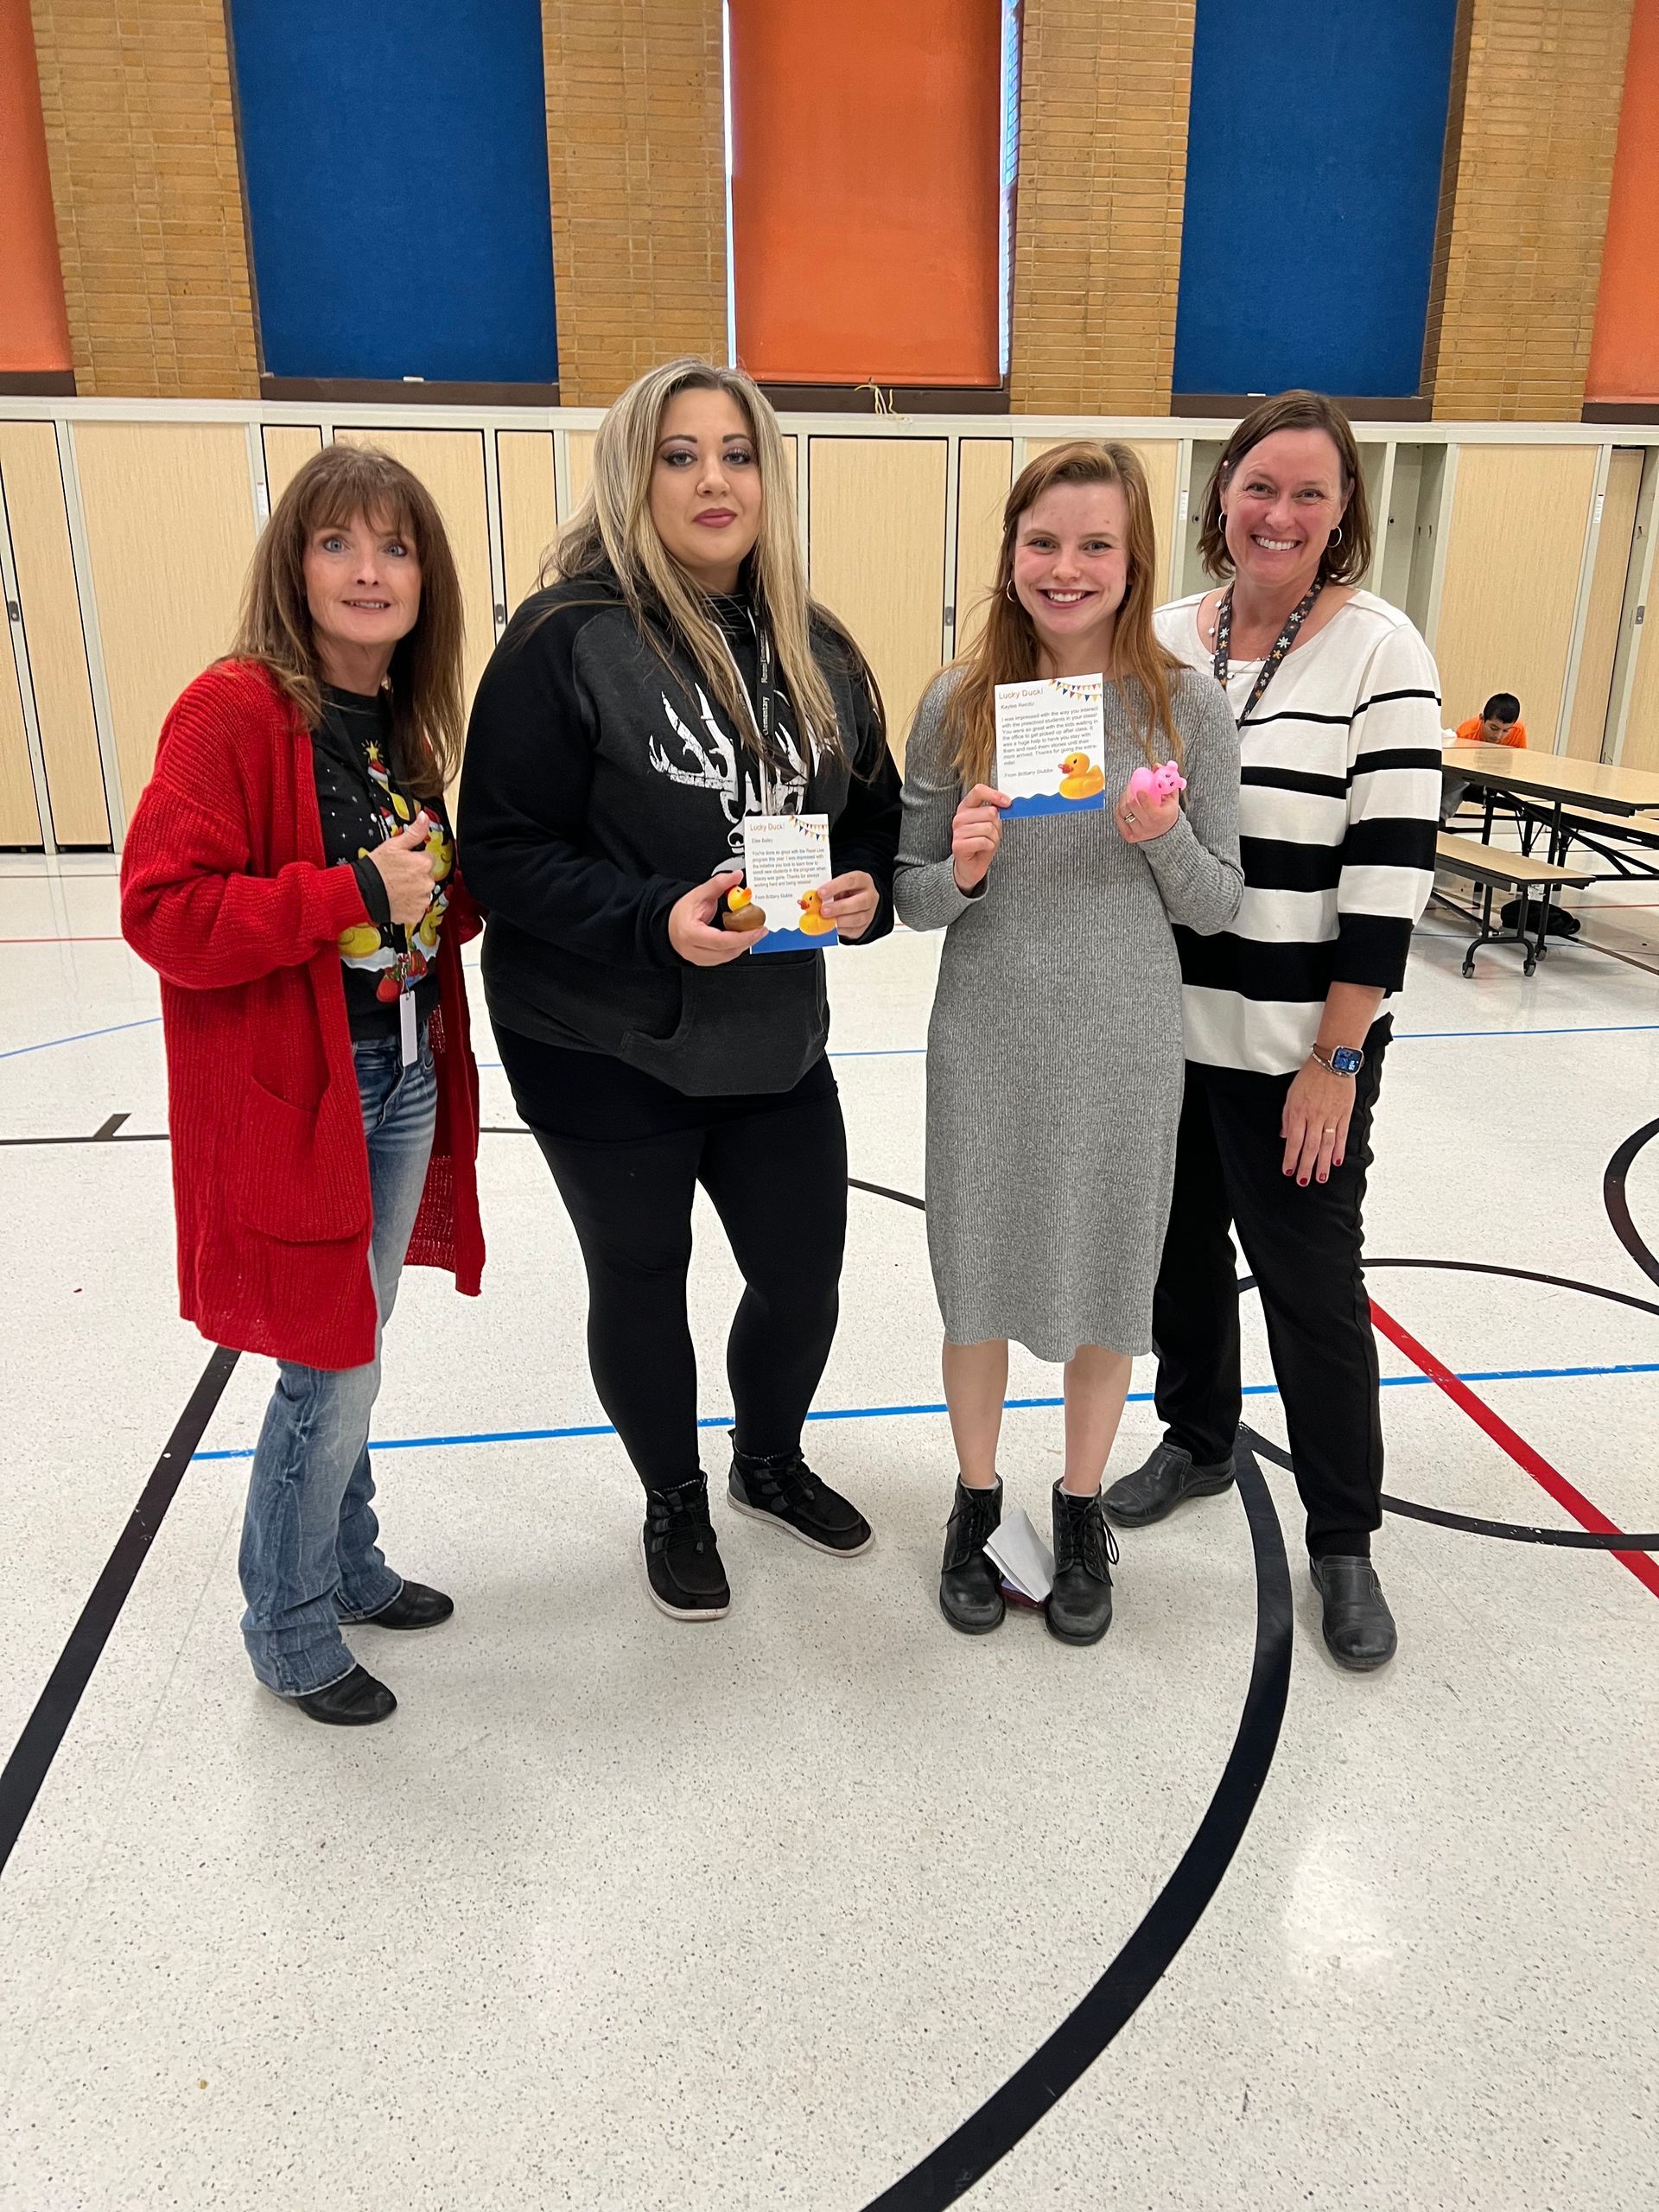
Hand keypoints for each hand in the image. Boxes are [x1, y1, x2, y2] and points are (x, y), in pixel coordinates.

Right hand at [369, 813, 436, 927]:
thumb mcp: (394, 845)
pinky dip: (410, 905)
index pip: (428, 858)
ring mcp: (422, 899)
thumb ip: (414, 832)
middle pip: (427, 876)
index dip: (415, 859)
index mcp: (424, 863)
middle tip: (398, 876)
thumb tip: (424, 818)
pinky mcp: (416, 914)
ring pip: (423, 892)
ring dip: (414, 890)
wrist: (363, 892)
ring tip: (397, 888)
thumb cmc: (376, 869)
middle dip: (415, 875)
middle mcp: (427, 882)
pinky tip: (398, 899)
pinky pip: (418, 908)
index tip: (404, 863)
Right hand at [669, 868, 766, 965]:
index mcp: (690, 933)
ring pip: (728, 956)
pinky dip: (735, 948)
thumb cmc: (681, 911)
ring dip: (743, 945)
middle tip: (761, 929)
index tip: (757, 929)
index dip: (743, 936)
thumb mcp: (699, 893)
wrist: (670, 923)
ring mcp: (699, 958)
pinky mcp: (705, 961)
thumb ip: (719, 884)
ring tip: (753, 931)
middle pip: (727, 951)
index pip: (721, 940)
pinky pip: (725, 957)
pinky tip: (741, 938)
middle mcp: (693, 949)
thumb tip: (736, 876)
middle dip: (748, 940)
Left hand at [817, 870, 878, 940]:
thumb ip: (828, 890)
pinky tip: (830, 927)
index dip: (835, 887)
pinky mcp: (864, 927)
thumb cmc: (845, 891)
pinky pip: (854, 930)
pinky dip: (841, 930)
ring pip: (858, 918)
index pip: (851, 881)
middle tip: (823, 910)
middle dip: (839, 907)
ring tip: (826, 920)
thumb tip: (811, 898)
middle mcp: (869, 896)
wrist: (856, 903)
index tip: (820, 893)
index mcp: (862, 880)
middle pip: (858, 902)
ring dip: (840, 920)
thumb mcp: (838, 885)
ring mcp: (869, 913)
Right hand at [951, 783, 1010, 891]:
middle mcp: (959, 817)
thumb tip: (1006, 803)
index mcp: (966, 807)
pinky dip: (989, 846)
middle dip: (997, 825)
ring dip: (994, 838)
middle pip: (989, 812)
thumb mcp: (991, 824)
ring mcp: (957, 831)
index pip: (978, 791)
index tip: (1007, 803)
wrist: (971, 865)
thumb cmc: (981, 843)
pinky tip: (983, 849)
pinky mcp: (958, 845)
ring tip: (987, 842)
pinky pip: (983, 841)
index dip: (995, 795)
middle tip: (992, 834)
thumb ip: (995, 812)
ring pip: (988, 828)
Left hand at [1115, 781, 1179, 843]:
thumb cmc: (1167, 811)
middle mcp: (1149, 827)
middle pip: (1132, 805)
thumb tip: (1157, 766)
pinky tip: (1125, 802)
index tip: (1139, 789)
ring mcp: (1138, 833)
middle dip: (1129, 792)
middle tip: (1131, 785)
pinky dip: (1119, 807)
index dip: (1141, 795)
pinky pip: (1118, 816)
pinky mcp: (1129, 836)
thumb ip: (1166, 780)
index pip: (1147, 806)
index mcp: (1161, 817)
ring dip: (1124, 797)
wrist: (1164, 832)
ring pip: (1123, 810)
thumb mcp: (1171, 795)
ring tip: (1128, 793)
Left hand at [1281, 1058, 1355, 1185]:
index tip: (1288, 1170)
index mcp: (1299, 1112)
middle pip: (1310, 1147)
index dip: (1291, 1158)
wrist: (1332, 1062)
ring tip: (1321, 1178)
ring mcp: (1330, 1116)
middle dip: (1306, 1167)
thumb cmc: (1310, 1076)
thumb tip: (1286, 1136)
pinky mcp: (1344, 1114)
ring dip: (1323, 1164)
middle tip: (1304, 1181)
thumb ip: (1287, 1117)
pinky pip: (1341, 1135)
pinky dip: (1339, 1150)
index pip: (1294, 1141)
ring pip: (1326, 1145)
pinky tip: (1336, 1161)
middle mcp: (1314, 1116)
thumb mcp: (1291, 1095)